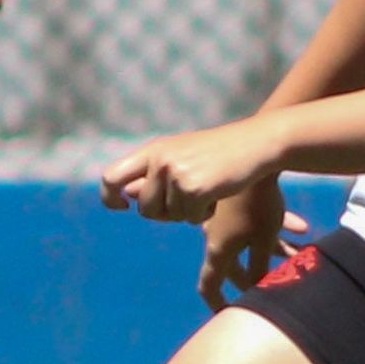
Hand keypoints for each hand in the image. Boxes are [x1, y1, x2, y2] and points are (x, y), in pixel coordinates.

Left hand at [99, 118, 283, 226]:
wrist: (254, 145)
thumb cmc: (220, 154)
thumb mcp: (182, 156)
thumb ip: (155, 174)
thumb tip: (129, 196)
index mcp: (153, 150)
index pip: (111, 177)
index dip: (110, 198)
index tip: (123, 207)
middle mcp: (160, 160)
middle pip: (145, 208)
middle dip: (165, 214)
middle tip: (188, 201)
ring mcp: (175, 174)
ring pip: (169, 216)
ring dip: (188, 213)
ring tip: (207, 190)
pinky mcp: (193, 188)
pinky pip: (190, 219)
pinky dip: (204, 215)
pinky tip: (217, 196)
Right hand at [197, 179, 308, 307]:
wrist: (254, 155)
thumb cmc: (259, 204)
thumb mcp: (262, 241)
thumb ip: (259, 271)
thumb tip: (258, 295)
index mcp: (218, 248)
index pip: (209, 285)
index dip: (217, 303)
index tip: (227, 315)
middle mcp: (217, 234)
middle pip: (233, 265)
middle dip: (254, 277)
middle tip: (273, 286)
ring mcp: (225, 217)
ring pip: (247, 242)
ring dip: (273, 250)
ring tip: (301, 254)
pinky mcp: (237, 200)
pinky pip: (255, 222)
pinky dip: (274, 228)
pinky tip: (302, 227)